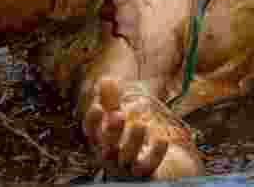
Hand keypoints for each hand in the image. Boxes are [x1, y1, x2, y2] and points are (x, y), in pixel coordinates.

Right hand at [84, 78, 199, 180]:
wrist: (138, 170)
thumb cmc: (122, 139)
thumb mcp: (115, 119)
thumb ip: (110, 101)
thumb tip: (106, 79)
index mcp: (99, 141)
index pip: (91, 132)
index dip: (92, 121)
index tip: (97, 106)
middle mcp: (110, 155)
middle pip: (108, 146)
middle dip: (113, 131)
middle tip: (120, 114)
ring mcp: (126, 167)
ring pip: (128, 157)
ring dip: (134, 141)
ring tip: (141, 124)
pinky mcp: (144, 173)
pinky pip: (149, 166)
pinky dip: (156, 154)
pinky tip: (162, 139)